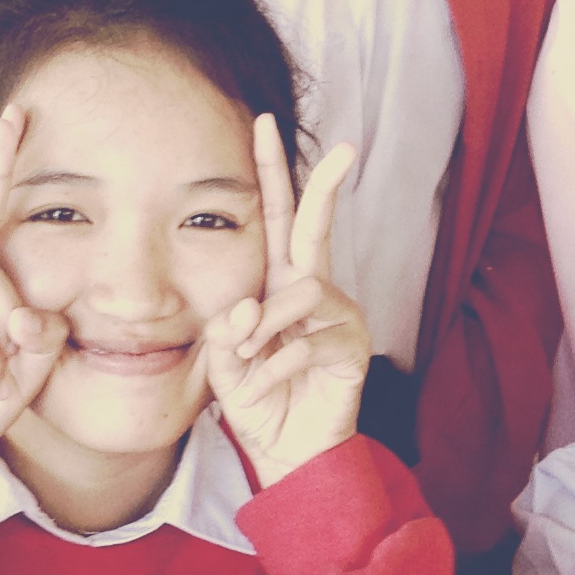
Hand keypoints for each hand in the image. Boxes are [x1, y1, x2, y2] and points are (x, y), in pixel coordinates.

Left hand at [206, 122, 369, 489]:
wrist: (286, 451)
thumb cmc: (256, 399)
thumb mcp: (222, 362)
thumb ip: (227, 331)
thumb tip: (248, 310)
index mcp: (275, 282)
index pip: (273, 218)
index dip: (270, 171)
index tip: (263, 123)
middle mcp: (309, 289)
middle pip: (316, 226)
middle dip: (326, 186)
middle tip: (346, 149)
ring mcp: (336, 314)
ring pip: (300, 292)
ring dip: (263, 329)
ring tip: (244, 362)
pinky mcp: (352, 345)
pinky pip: (304, 343)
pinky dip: (272, 371)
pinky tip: (260, 392)